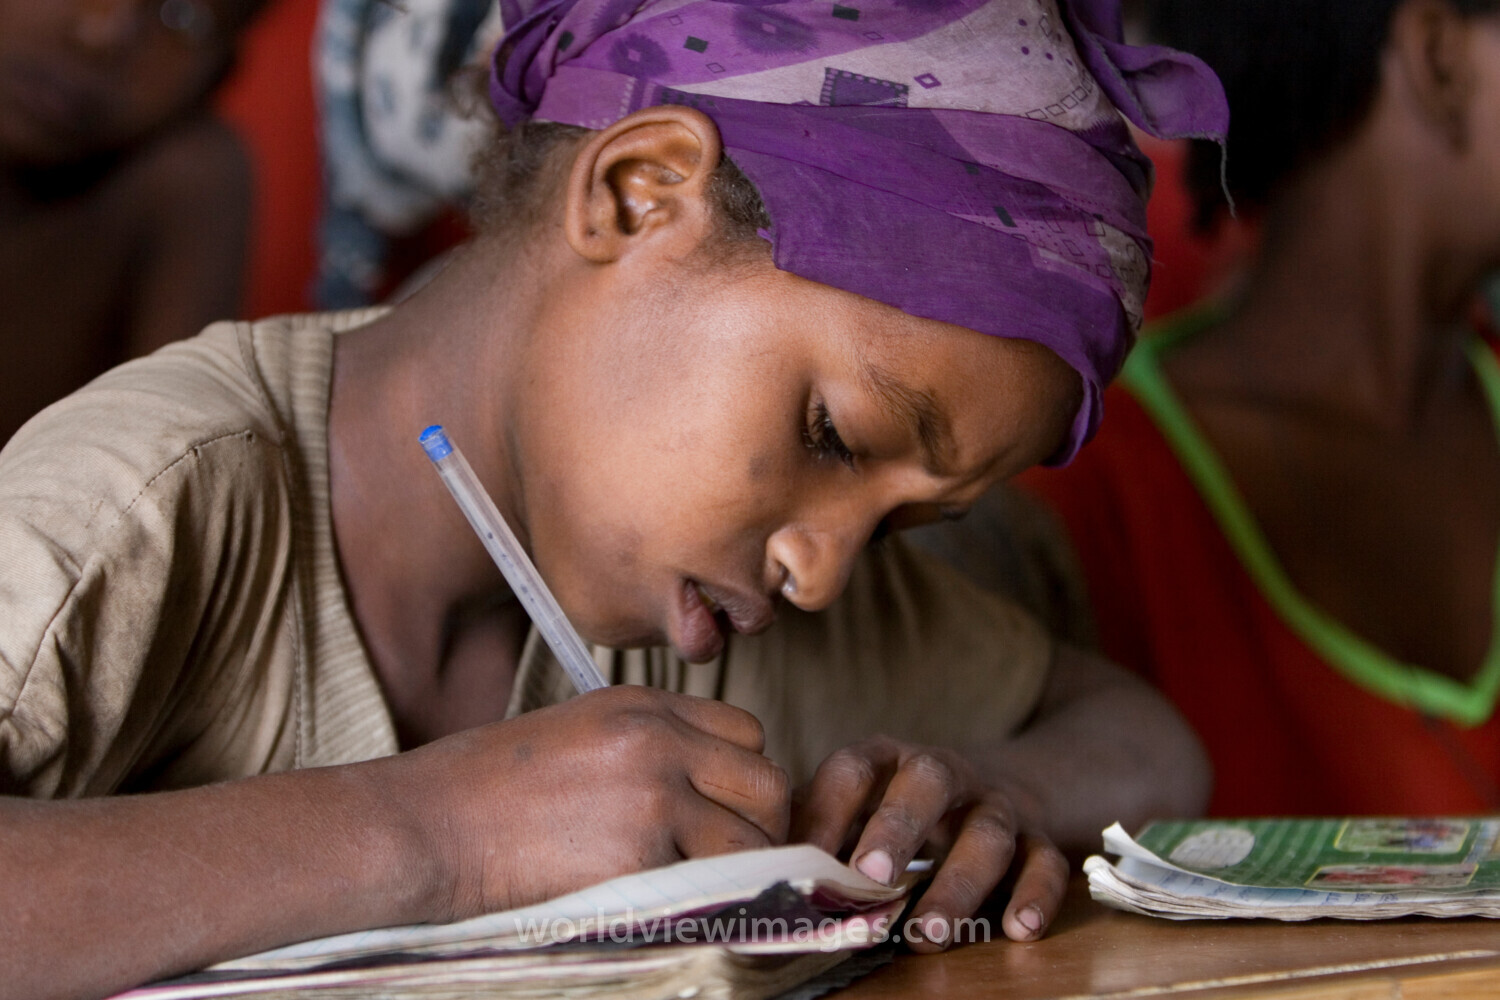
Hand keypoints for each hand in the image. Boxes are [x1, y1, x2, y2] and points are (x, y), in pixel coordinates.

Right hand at [389, 686, 789, 920]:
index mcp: (640, 706)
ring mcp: (651, 796)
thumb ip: (647, 749)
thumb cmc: (483, 792)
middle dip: (757, 827)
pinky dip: (702, 906)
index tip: (716, 813)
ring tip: (693, 889)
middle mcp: (656, 740)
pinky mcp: (638, 858)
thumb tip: (707, 792)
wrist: (423, 827)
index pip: (747, 732)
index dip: (739, 779)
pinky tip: (662, 909)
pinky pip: (715, 888)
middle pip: (766, 782)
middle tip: (719, 861)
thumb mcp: (575, 736)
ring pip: (756, 839)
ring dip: (739, 872)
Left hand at [792, 736, 1067, 950]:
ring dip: (958, 884)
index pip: (853, 768)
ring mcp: (995, 803)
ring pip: (985, 833)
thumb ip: (812, 827)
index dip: (827, 810)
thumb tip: (746, 867)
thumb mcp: (858, 803)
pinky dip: (1037, 896)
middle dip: (896, 828)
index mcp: (888, 758)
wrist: (1001, 782)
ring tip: (927, 932)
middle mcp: (944, 772)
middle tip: (869, 877)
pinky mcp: (1038, 838)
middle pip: (926, 782)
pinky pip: (1046, 862)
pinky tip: (1018, 930)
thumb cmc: (901, 805)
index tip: (804, 861)